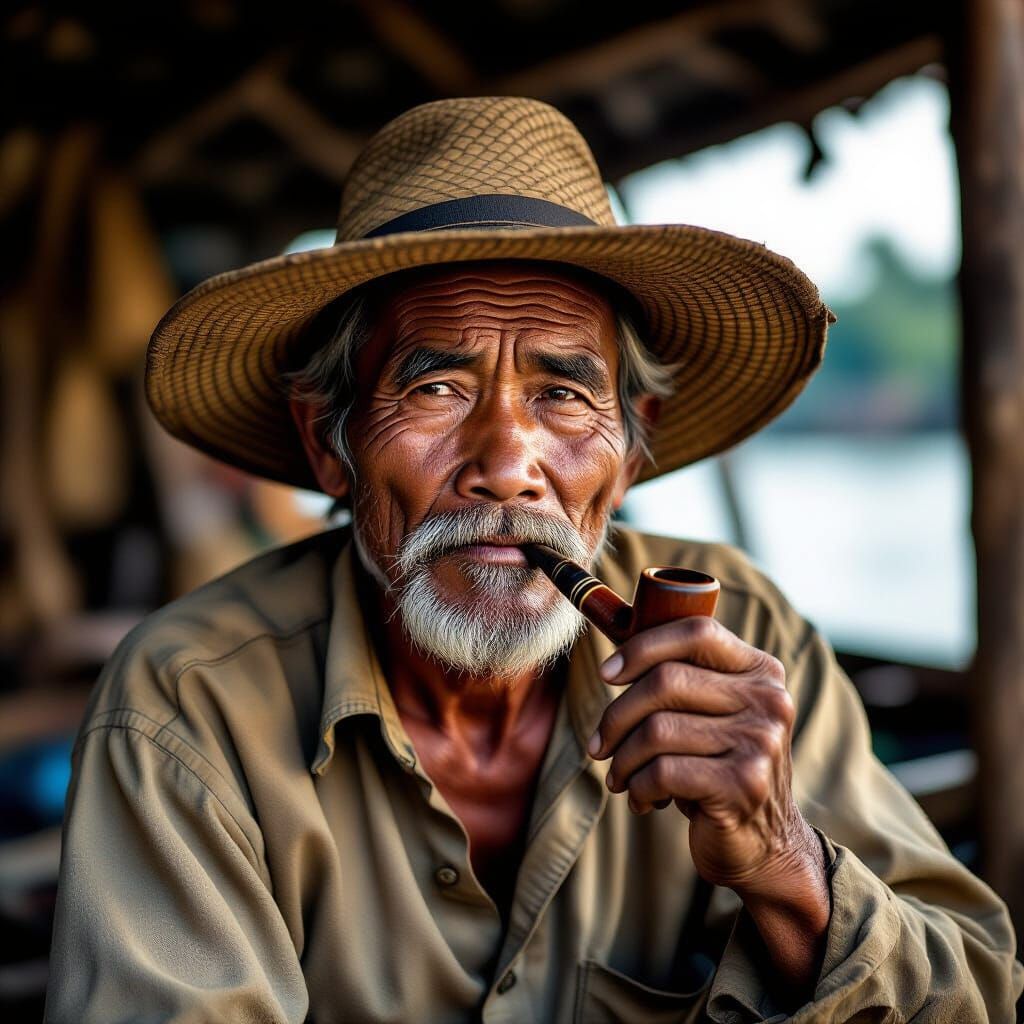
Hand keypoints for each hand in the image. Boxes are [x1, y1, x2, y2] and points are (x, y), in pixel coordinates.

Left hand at [588, 616, 818, 896]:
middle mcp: (768, 701)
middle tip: (600, 745)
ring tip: (620, 777)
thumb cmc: (719, 768)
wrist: (766, 845)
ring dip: (623, 759)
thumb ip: (681, 678)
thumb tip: (614, 650)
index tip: (608, 674)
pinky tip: (643, 800)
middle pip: (665, 681)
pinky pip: (663, 772)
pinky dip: (639, 788)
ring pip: (656, 730)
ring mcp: (761, 742)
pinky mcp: (744, 784)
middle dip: (617, 715)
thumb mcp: (711, 716)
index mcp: (760, 671)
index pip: (697, 632)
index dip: (643, 647)